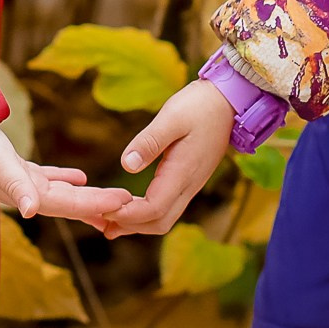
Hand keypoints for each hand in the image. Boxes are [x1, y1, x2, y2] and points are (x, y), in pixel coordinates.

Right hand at [0, 125, 134, 222]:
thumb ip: (16, 187)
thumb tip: (31, 212)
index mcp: (27, 195)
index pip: (70, 204)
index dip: (99, 203)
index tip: (127, 202)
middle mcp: (27, 194)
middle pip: (71, 203)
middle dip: (100, 206)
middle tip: (132, 207)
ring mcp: (21, 182)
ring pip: (63, 194)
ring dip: (88, 200)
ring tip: (113, 205)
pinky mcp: (16, 168)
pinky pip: (49, 178)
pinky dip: (66, 179)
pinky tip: (80, 177)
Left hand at [96, 79, 234, 237]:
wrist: (228, 102)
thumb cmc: (199, 106)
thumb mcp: (171, 117)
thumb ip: (149, 142)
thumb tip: (127, 165)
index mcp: (183, 172)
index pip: (154, 208)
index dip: (128, 215)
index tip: (103, 209)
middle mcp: (188, 185)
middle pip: (159, 222)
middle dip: (130, 226)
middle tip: (100, 220)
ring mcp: (190, 185)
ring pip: (164, 218)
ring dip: (137, 223)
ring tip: (108, 218)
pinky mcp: (188, 180)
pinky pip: (167, 207)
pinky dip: (146, 213)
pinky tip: (129, 204)